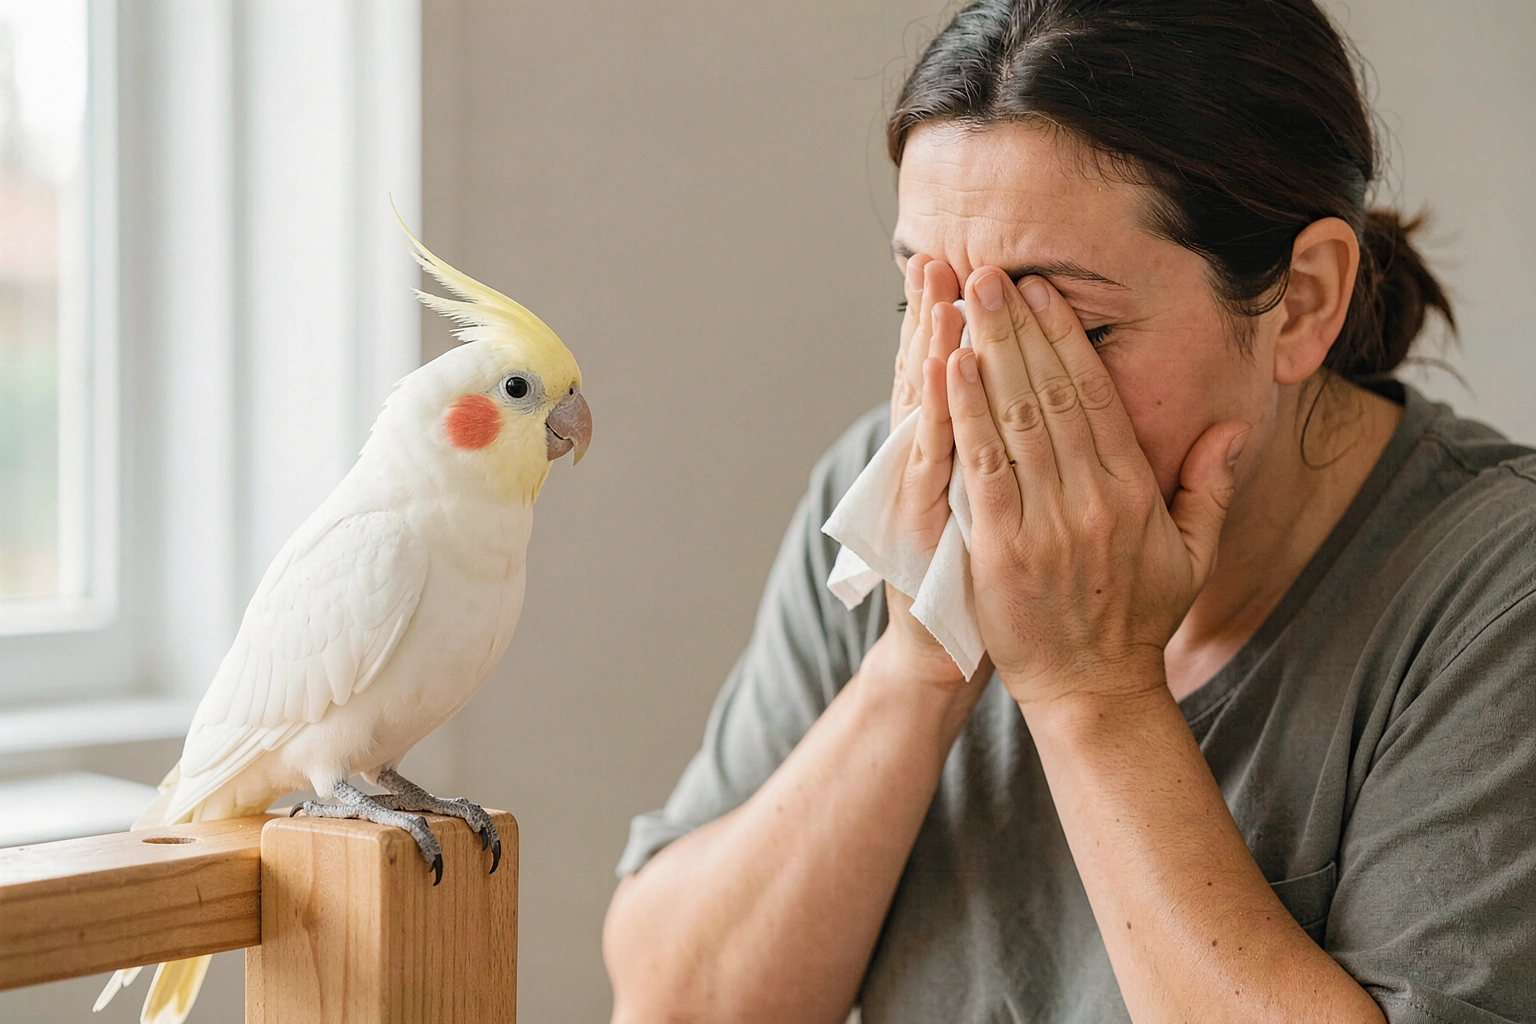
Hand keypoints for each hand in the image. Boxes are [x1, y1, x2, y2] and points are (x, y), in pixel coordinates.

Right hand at [881, 254, 971, 690]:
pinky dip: (941, 408)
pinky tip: (946, 362)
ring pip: (928, 405)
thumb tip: (1006, 417)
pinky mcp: (922, 522)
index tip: (959, 274)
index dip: (954, 328)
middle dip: (941, 316)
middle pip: (935, 378)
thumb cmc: (987, 592)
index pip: (956, 379)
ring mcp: (920, 492)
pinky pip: (936, 455)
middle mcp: (926, 468)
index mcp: (949, 462)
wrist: (949, 659)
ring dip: (935, 344)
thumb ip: (993, 466)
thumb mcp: (983, 523)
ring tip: (941, 287)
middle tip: (941, 257)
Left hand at [945, 269, 1250, 708]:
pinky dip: (965, 417)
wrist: (1092, 689)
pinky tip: (950, 371)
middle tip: (992, 272)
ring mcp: (1042, 525)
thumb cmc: (1138, 618)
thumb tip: (1232, 425)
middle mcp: (1089, 500)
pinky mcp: (998, 551)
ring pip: (1014, 421)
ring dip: (987, 354)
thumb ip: (1210, 487)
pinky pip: (979, 470)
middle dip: (1019, 328)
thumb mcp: (1192, 555)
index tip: (1044, 292)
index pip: (1096, 397)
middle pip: (1051, 395)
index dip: (1067, 339)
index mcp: (1132, 491)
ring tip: (965, 300)